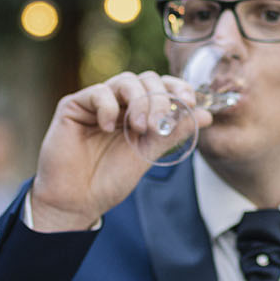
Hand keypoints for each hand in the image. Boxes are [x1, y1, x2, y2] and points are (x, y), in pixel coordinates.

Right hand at [29, 70, 209, 231]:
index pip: (161, 87)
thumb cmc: (109, 180)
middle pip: (146, 79)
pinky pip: (99, 92)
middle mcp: (118, 103)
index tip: (190, 101)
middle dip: (159, 98)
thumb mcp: (147, 155)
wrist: (77, 201)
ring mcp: (96, 103)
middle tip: (158, 124)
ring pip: (126, 81)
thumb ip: (172, 133)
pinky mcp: (73, 106)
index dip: (177, 88)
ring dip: (139, 101)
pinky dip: (109, 106)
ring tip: (138, 128)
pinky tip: (109, 127)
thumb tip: (206, 115)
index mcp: (137, 113)